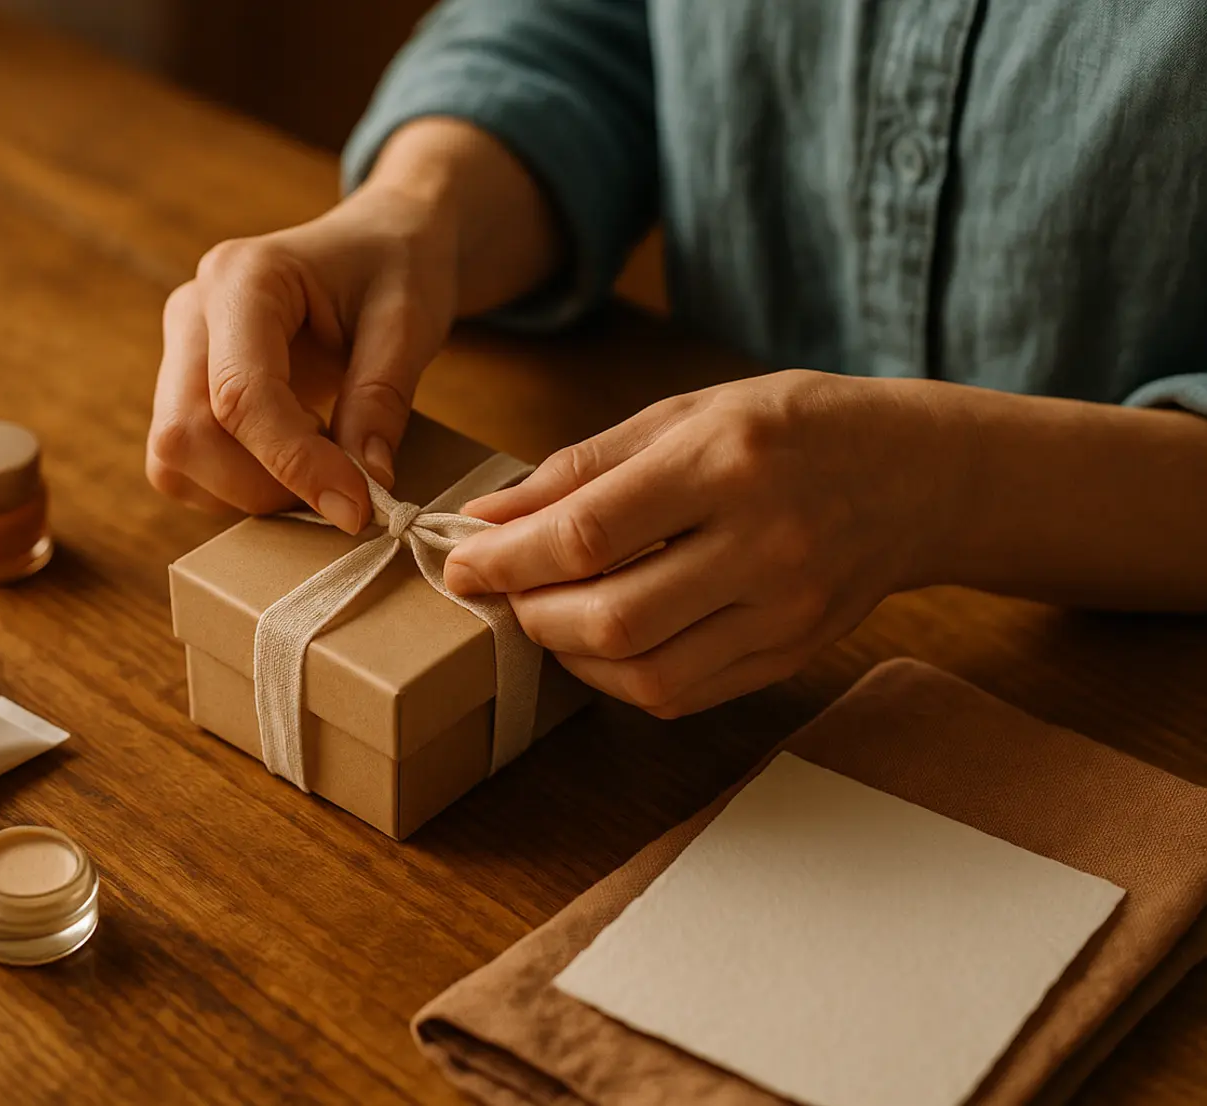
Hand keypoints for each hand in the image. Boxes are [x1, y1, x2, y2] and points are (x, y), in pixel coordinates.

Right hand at [147, 117, 561, 532]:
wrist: (381, 241)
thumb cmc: (398, 266)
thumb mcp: (410, 322)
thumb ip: (382, 400)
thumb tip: (365, 485)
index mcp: (242, 277)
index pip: (241, 394)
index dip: (294, 464)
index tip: (357, 507)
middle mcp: (192, 311)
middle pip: (186, 434)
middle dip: (264, 485)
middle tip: (343, 490)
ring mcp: (177, 351)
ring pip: (174, 458)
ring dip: (248, 491)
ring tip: (321, 466)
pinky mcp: (182, 388)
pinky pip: (183, 466)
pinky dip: (236, 487)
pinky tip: (294, 461)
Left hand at [443, 370, 967, 715]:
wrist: (916, 475)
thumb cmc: (789, 429)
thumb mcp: (685, 415)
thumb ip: (581, 468)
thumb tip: (487, 516)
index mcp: (726, 463)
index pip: (588, 534)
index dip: (507, 559)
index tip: (462, 562)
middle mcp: (763, 544)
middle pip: (612, 618)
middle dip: (533, 614)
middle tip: (507, 591)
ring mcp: (785, 611)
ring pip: (644, 674)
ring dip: (571, 656)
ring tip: (551, 616)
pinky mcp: (792, 655)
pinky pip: (683, 695)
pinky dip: (621, 679)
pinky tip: (605, 642)